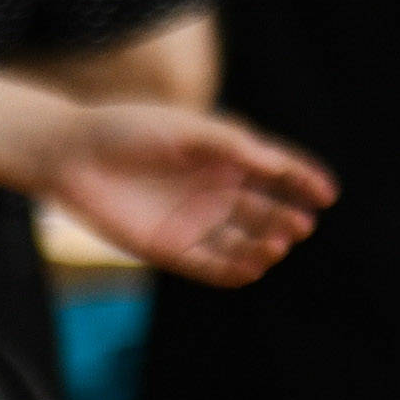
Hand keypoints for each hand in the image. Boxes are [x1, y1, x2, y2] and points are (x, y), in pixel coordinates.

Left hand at [43, 102, 330, 284]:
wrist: (72, 155)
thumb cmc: (129, 130)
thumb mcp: (187, 130)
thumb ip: (231, 147)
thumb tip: (276, 165)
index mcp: (226, 159)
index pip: (277, 173)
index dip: (304, 182)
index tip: (327, 193)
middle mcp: (215, 193)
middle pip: (265, 212)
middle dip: (286, 219)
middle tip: (298, 225)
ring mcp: (194, 223)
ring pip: (242, 243)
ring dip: (263, 247)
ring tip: (275, 244)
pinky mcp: (169, 250)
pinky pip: (209, 267)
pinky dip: (233, 270)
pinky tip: (251, 267)